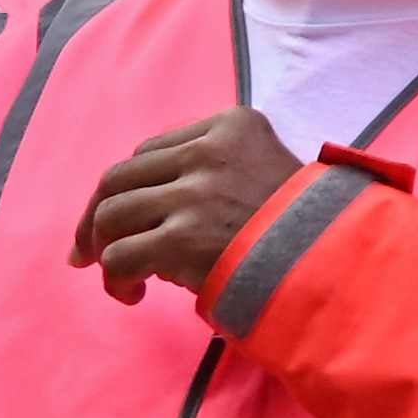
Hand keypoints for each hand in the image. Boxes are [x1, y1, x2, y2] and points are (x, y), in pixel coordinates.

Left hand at [73, 109, 306, 306]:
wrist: (331, 256)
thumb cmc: (301, 221)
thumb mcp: (264, 165)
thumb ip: (213, 168)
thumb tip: (142, 205)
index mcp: (229, 124)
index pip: (151, 151)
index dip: (126, 187)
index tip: (119, 215)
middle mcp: (207, 150)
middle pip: (119, 177)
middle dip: (94, 217)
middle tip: (86, 252)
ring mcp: (194, 193)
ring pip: (112, 214)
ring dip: (102, 251)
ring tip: (118, 278)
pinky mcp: (184, 236)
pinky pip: (121, 255)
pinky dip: (115, 278)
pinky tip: (134, 293)